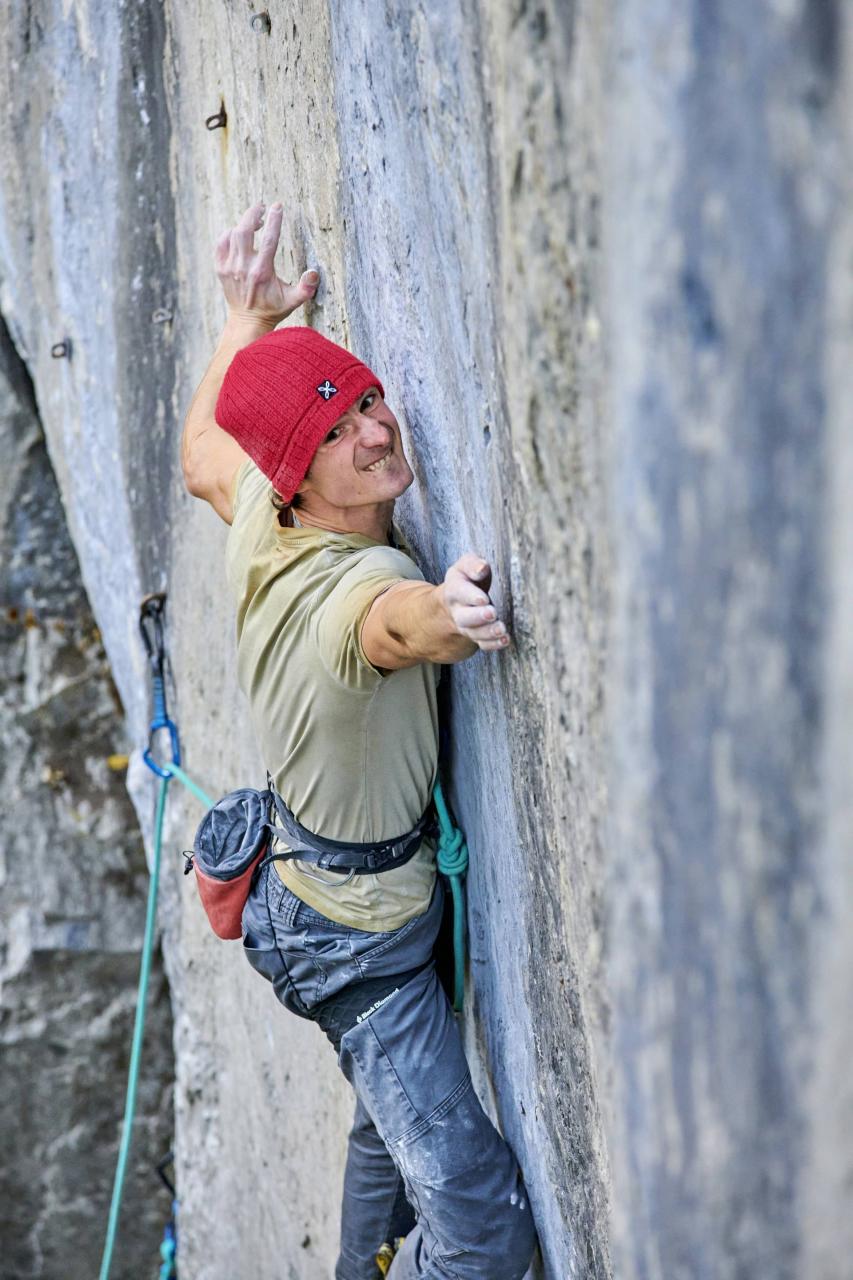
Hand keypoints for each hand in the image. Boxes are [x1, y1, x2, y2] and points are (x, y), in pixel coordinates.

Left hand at [214, 200, 318, 325]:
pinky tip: (238, 234)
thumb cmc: (273, 309)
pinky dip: (228, 234)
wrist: (247, 322)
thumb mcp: (293, 301)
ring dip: (243, 223)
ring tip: (255, 221)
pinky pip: (221, 242)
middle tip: (262, 207)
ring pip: (232, 234)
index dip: (274, 220)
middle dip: (253, 214)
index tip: (278, 206)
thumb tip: (315, 273)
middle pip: (244, 230)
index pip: (269, 240)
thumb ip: (306, 288)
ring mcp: (229, 268)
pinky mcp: (220, 268)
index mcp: (262, 272)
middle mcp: (244, 268)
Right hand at [442, 554, 510, 651]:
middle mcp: (458, 611)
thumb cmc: (467, 580)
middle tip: (492, 613)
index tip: (483, 599)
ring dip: (488, 632)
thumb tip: (482, 568)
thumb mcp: (465, 567)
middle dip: (478, 616)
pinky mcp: (477, 637)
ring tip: (501, 629)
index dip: (470, 596)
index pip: (459, 592)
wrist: (457, 603)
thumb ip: (472, 564)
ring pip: (475, 633)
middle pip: (464, 617)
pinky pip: (483, 644)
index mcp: (454, 590)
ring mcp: (467, 627)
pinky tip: (505, 640)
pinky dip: (494, 644)